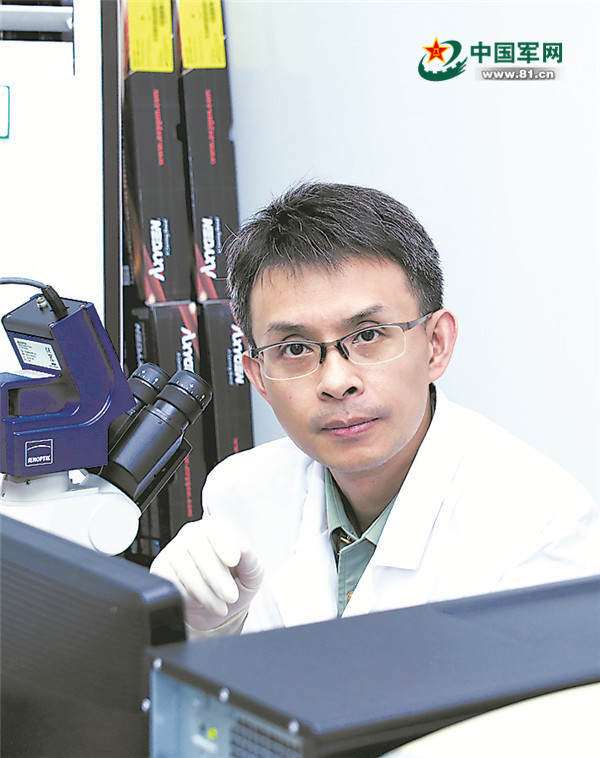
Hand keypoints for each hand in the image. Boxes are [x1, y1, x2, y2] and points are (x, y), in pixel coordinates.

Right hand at [150, 515, 262, 635]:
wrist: (220, 608)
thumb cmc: (237, 584)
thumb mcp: (252, 574)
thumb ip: (250, 559)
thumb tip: (243, 545)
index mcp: (216, 528)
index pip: (216, 528)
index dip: (224, 543)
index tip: (233, 561)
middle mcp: (193, 534)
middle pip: (199, 547)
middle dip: (217, 577)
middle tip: (231, 596)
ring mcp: (174, 550)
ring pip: (184, 567)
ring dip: (204, 591)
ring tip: (220, 606)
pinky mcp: (161, 569)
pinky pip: (169, 581)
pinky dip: (186, 595)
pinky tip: (199, 602)